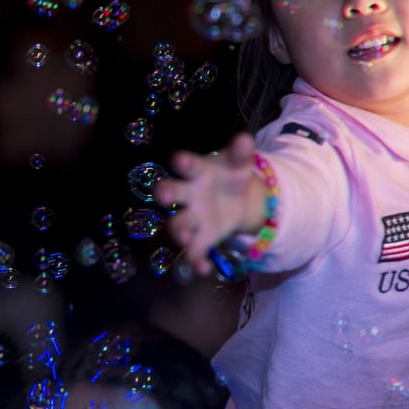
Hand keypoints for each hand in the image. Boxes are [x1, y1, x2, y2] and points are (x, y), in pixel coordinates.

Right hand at [152, 133, 265, 277]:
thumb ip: (241, 153)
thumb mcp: (239, 163)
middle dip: (165, 193)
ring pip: (178, 224)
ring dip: (180, 231)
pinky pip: (194, 251)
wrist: (236, 197)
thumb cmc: (230, 174)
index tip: (180, 159)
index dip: (183, 162)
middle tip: (163, 195)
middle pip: (171, 192)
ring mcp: (192, 217)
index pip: (187, 164)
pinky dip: (196, 261)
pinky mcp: (201, 237)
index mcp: (197, 171)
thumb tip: (245, 139)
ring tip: (185, 237)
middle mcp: (187, 194)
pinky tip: (204, 269)